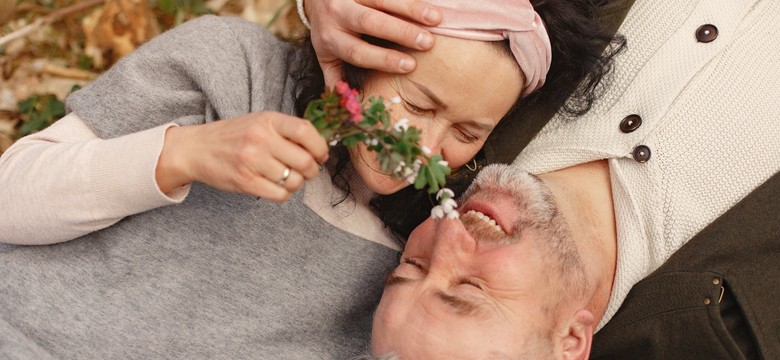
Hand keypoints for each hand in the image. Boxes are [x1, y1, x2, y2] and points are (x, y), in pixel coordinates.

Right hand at [157, 112, 328, 201]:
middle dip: (312, 170)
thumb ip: (288, 130)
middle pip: (305, 161)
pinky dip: (284, 193)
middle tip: (307, 170)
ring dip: (297, 183)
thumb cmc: (234, 136)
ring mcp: (252, 161)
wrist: (197, 149)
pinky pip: (280, 195)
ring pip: (295, 181)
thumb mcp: (260, 122)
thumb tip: (321, 147)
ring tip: (287, 177)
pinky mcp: (246, 182)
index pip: (306, 131)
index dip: (320, 146)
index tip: (321, 154)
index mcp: (268, 120)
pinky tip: (277, 186)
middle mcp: (260, 139)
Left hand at [304, 0, 441, 85]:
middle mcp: (337, 13)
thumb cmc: (330, 32)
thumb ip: (337, 80)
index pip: (357, 51)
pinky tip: (430, 4)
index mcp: (331, 39)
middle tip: (427, 43)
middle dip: (401, 32)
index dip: (383, 59)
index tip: (409, 66)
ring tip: (436, 19)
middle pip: (370, 22)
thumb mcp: (326, 56)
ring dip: (411, 8)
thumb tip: (349, 110)